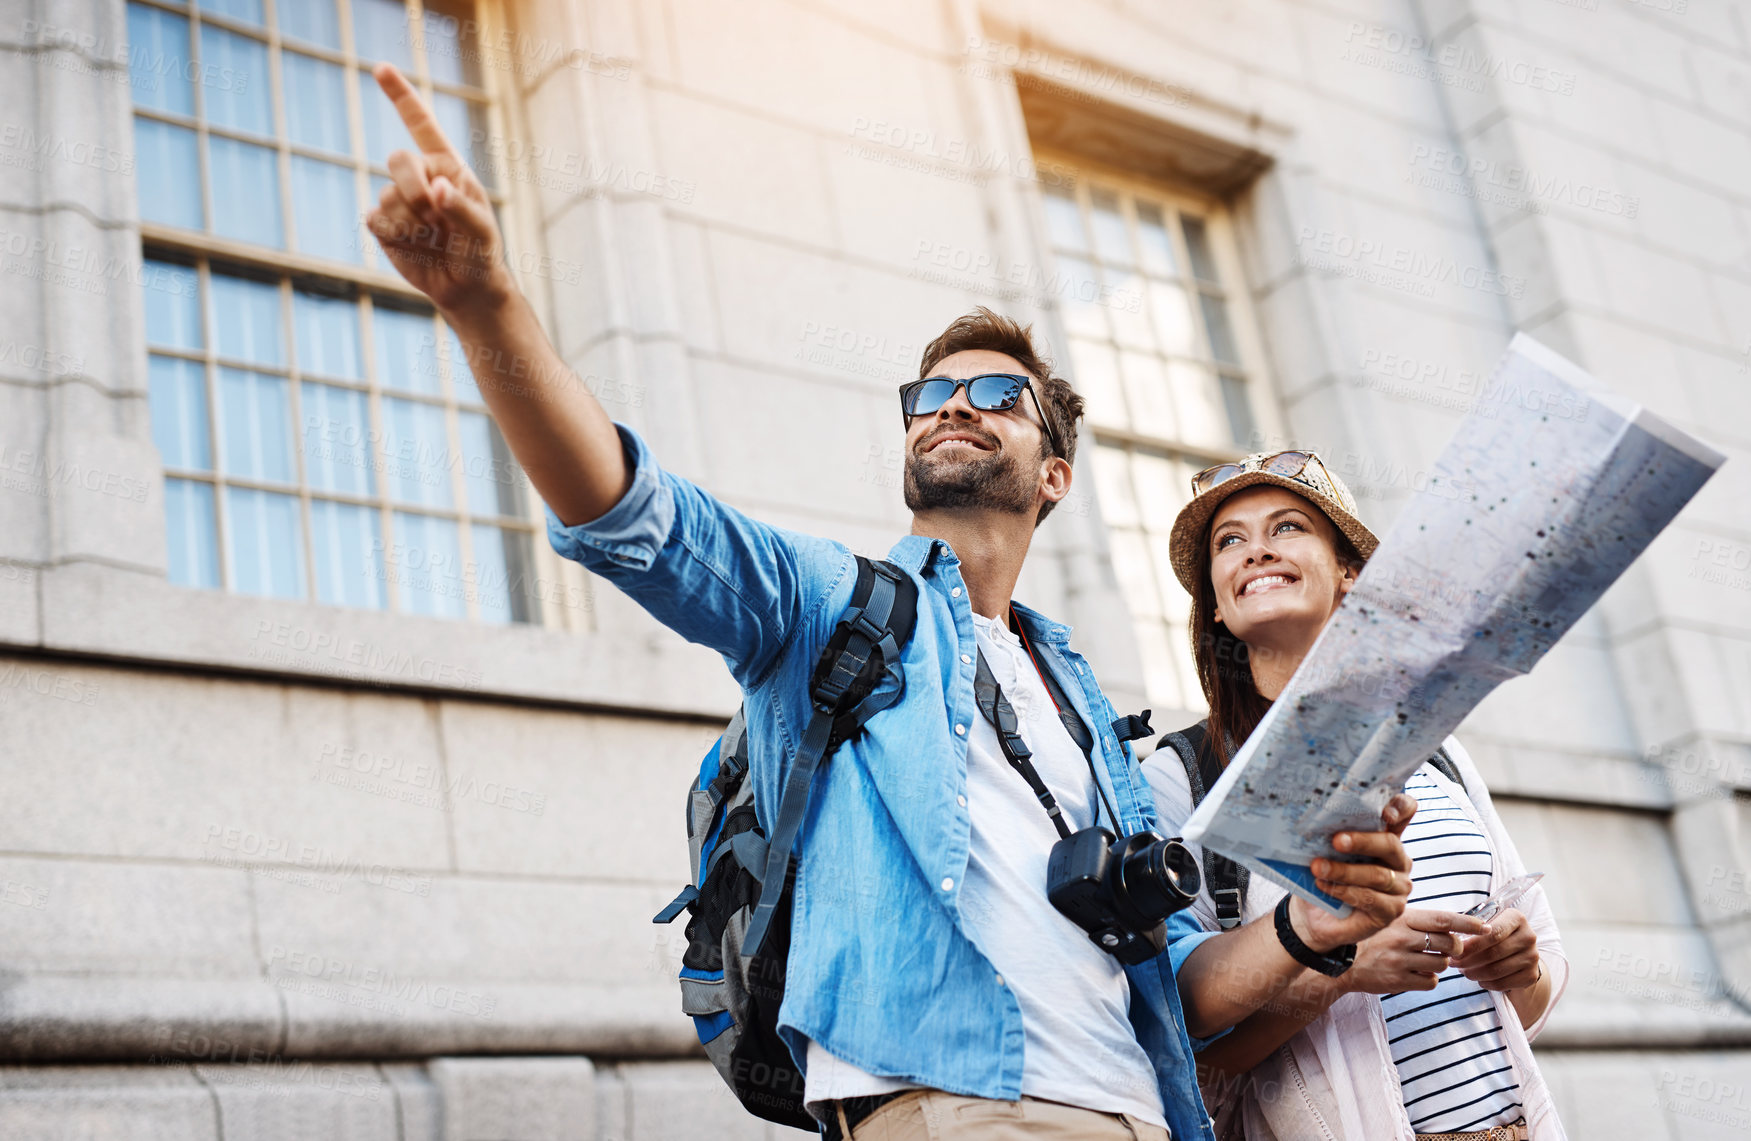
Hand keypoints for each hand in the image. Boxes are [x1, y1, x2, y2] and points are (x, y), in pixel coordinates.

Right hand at [365, 63, 513, 314]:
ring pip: (386, 195)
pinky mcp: (382, 225)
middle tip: (434, 217)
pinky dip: (395, 236)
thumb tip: (436, 189)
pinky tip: (414, 246)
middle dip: (413, 189)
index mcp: (447, 166)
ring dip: (410, 222)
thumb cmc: (480, 253)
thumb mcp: (482, 231)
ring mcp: (398, 199)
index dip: (400, 95)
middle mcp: (420, 177)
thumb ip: (462, 207)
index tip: (380, 67)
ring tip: (432, 239)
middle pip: (397, 159)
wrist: (465, 288)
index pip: (421, 124)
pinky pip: (374, 219)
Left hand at [1290, 793, 1415, 952]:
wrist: (1314, 914)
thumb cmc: (1322, 875)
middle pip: (1390, 844)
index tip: (1386, 812)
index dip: (1400, 808)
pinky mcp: (1391, 911)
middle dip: (1362, 841)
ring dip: (1344, 871)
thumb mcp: (1324, 851)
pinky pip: (1370, 899)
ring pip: (1378, 875)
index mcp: (1385, 836)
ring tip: (1318, 867)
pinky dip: (1345, 891)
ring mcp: (1399, 887)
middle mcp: (1397, 860)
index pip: (1403, 813)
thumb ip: (1330, 835)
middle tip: (1336, 841)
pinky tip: (1325, 887)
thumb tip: (1314, 821)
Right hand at [1336, 908, 1489, 995]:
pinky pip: (1430, 982)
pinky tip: (1415, 972)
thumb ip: (1420, 921)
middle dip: (1456, 948)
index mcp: (1403, 918)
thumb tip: (1455, 923)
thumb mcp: (1392, 920)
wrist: (1342, 961)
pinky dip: (1428, 979)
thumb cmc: (1372, 937)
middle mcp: (1402, 938)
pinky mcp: (1398, 981)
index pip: (1443, 919)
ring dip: (1439, 963)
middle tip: (1451, 949)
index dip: (1467, 922)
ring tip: (1423, 960)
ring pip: (1442, 964)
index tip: (1484, 926)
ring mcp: (1400, 960)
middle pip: (1449, 944)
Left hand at [1452, 908, 1540, 991]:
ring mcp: (1532, 957)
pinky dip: (1486, 983)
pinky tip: (1478, 979)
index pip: (1492, 933)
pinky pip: (1503, 983)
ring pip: (1496, 970)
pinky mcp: (1531, 975)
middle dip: (1468, 960)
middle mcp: (1528, 936)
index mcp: (1516, 918)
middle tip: (1453, 963)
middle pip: (1493, 953)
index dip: (1471, 944)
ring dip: (1474, 973)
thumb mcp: (1489, 922)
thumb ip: (1474, 927)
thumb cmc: (1497, 935)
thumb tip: (1451, 939)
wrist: (1521, 953)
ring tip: (1463, 971)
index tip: (1454, 951)